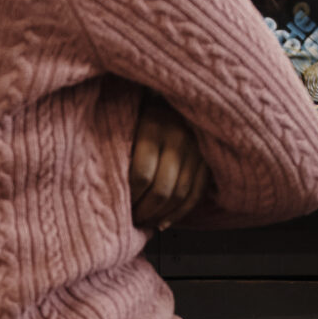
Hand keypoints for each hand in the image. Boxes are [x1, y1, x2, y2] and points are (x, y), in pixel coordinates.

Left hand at [129, 95, 210, 229]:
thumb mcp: (128, 122)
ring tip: (145, 223)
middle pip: (162, 189)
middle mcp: (178, 137)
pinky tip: (164, 223)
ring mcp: (197, 149)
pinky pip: (196, 194)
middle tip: (132, 220)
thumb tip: (109, 190)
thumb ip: (122, 149)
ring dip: (161, 216)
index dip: (130, 198)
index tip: (119, 208)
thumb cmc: (141, 112)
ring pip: (180, 195)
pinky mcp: (208, 160)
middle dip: (145, 211)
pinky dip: (180, 213)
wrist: (174, 95)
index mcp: (153, 126)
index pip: (141, 174)